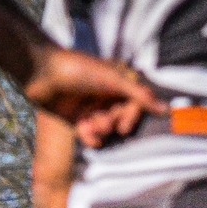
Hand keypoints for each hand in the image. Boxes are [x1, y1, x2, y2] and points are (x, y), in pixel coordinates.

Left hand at [23, 48, 162, 147]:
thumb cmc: (77, 69)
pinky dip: (90, 137)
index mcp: (117, 83)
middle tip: (102, 123)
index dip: (131, 116)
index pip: (134, 105)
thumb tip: (167, 110)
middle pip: (120, 117)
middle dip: (112, 123)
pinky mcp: (76, 118)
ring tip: (89, 127)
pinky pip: (90, 134)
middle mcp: (106, 95)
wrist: (39, 71)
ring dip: (100, 130)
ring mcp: (91, 107)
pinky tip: (86, 135)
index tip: (124, 126)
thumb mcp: (112, 79)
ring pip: (105, 127)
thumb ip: (139, 96)